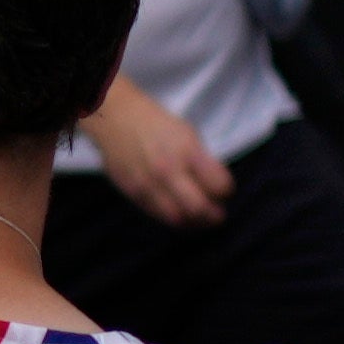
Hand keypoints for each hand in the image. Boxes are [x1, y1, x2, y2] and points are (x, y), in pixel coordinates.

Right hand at [88, 80, 228, 228]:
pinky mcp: (132, 193)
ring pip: (177, 218)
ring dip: (194, 223)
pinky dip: (173, 218)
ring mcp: (147, 185)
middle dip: (214, 216)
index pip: (219, 185)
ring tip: (200, 219)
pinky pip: (157, 215)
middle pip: (199, 208)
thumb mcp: (189, 135)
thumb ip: (202, 163)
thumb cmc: (158, 125)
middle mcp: (167, 171)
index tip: (225, 191)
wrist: (117, 120)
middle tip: (218, 214)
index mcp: (188, 152)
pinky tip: (180, 214)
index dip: (226, 191)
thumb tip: (214, 189)